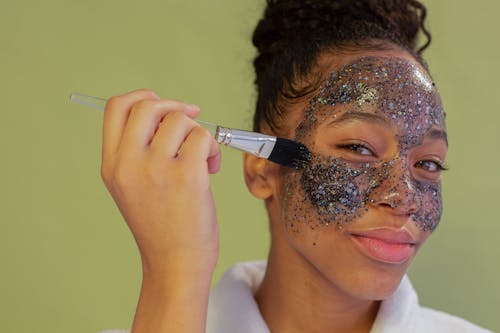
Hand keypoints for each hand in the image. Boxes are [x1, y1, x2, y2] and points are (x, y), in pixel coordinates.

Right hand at [100, 89, 220, 274]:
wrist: (175, 264)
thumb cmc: (162, 225)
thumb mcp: (134, 188)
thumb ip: (140, 151)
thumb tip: (170, 113)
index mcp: (112, 166)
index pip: (116, 108)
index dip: (141, 97)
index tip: (163, 105)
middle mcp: (128, 164)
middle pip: (147, 105)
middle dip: (174, 108)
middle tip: (190, 122)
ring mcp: (156, 169)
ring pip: (180, 119)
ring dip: (198, 132)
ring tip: (203, 156)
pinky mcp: (187, 176)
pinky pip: (202, 136)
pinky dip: (212, 146)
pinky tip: (212, 166)